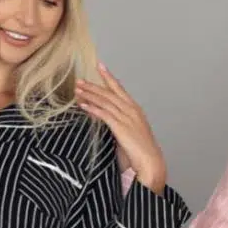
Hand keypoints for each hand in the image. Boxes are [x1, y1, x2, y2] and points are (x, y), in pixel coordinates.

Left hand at [75, 64, 166, 192]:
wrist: (149, 161)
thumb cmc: (140, 152)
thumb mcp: (130, 133)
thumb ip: (119, 124)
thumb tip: (107, 122)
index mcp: (135, 109)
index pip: (119, 89)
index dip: (108, 77)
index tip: (100, 66)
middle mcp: (131, 110)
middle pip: (109, 93)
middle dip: (93, 86)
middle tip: (80, 80)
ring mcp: (126, 117)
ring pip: (105, 101)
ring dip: (90, 95)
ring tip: (78, 91)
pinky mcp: (120, 126)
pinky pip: (104, 114)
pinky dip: (92, 108)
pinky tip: (83, 105)